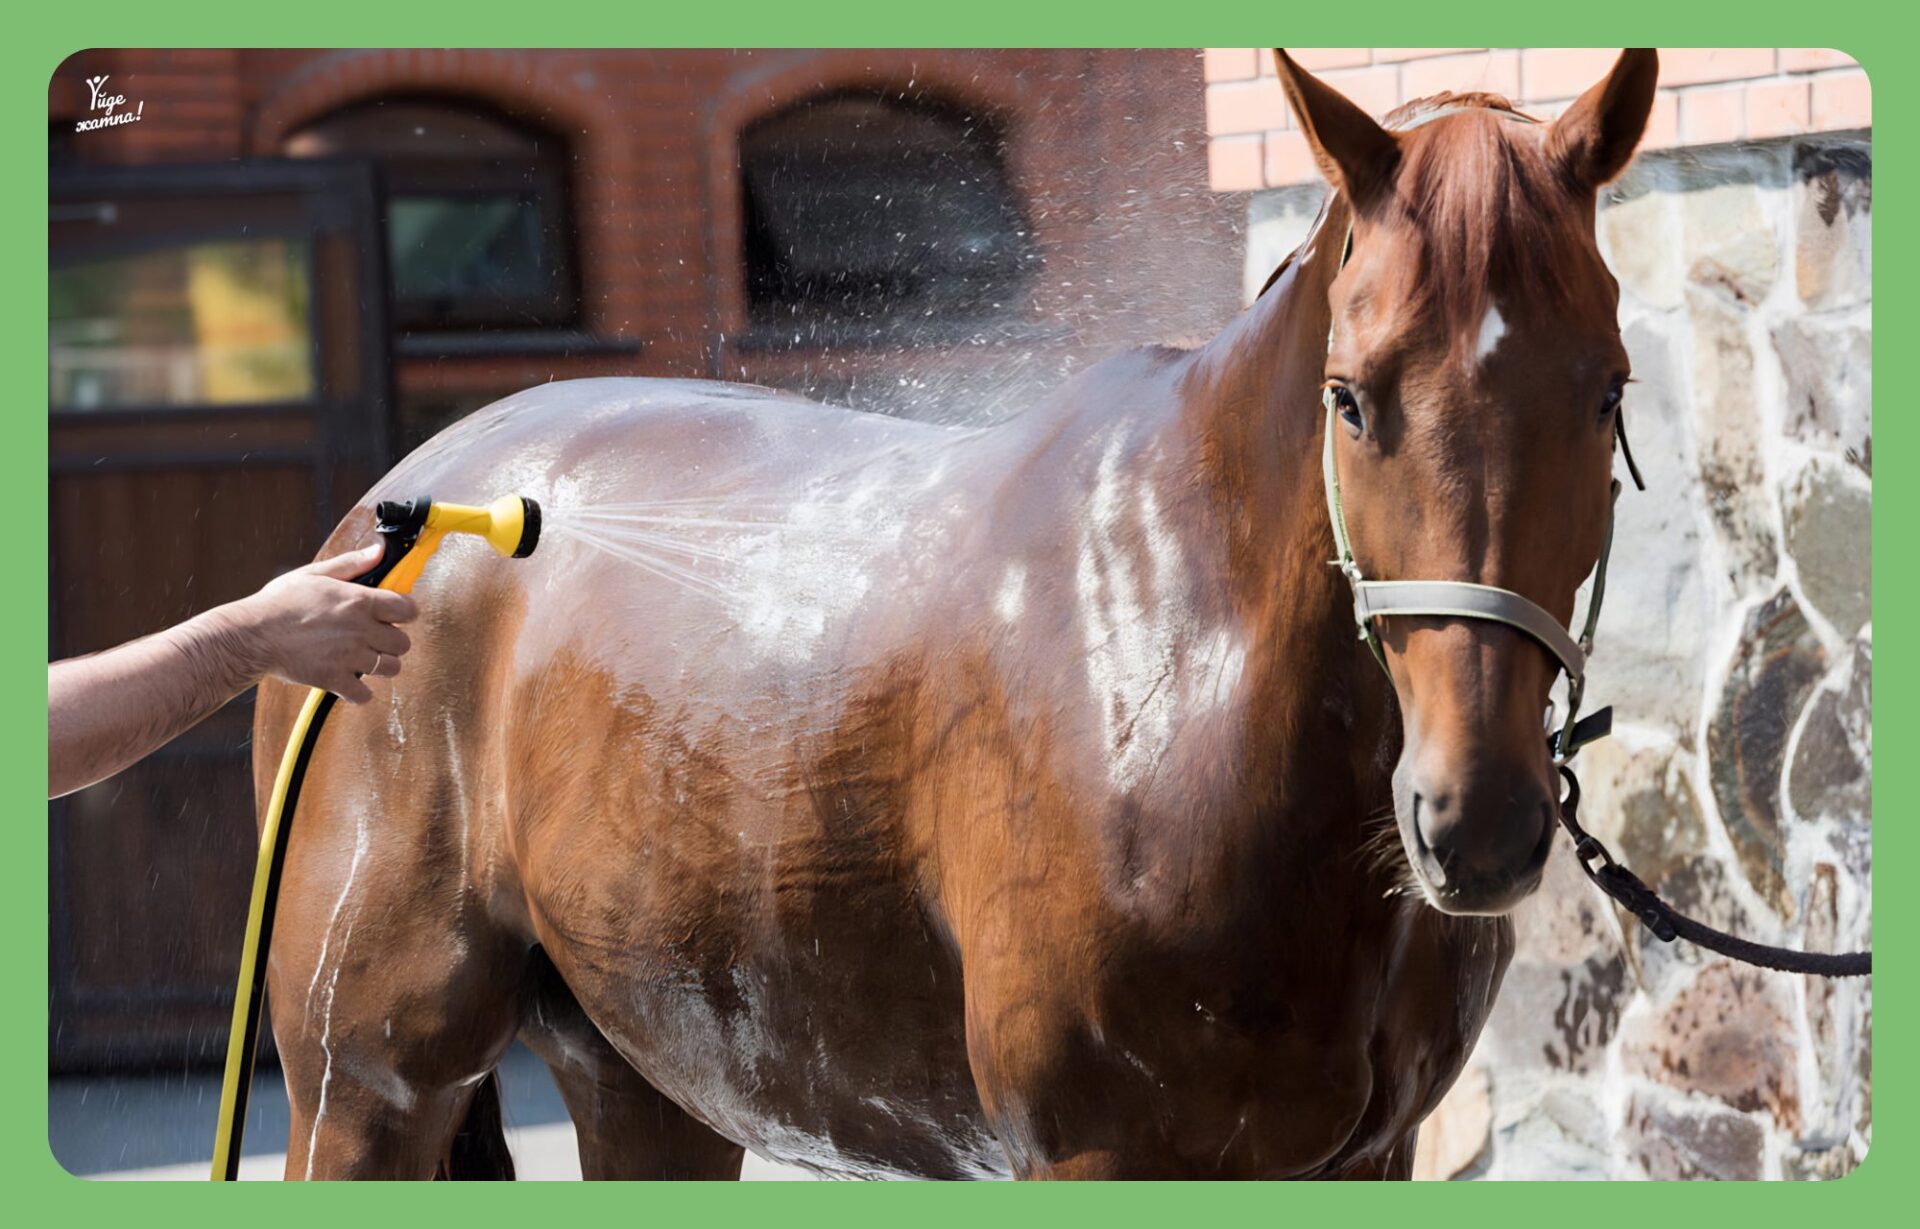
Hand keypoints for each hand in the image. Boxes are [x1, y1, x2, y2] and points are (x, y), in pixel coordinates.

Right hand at [228, 544, 418, 703]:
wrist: (252, 635)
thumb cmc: (279, 603)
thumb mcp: (315, 574)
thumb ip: (351, 564)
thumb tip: (378, 551)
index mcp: (358, 601)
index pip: (408, 609)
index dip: (404, 612)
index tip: (395, 615)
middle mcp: (360, 629)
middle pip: (403, 643)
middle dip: (393, 641)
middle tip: (375, 639)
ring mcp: (348, 657)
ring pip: (390, 668)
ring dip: (381, 666)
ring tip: (363, 659)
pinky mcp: (333, 679)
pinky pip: (364, 694)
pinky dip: (359, 692)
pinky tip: (349, 681)